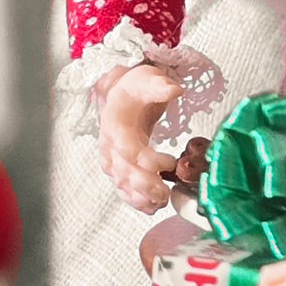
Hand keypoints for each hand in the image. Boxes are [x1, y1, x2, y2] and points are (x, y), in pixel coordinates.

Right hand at [98, 62, 182, 213]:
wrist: (122, 98)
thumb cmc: (135, 90)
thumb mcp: (147, 79)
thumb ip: (160, 85)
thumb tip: (175, 90)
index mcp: (115, 124)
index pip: (127, 148)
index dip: (148, 160)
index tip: (170, 161)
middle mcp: (110, 146)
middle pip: (124, 172)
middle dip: (146, 186)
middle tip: (166, 193)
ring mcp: (112, 160)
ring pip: (123, 186)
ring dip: (142, 198)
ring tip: (162, 201)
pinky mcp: (118, 170)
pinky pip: (124, 191)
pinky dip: (137, 202)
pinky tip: (153, 206)